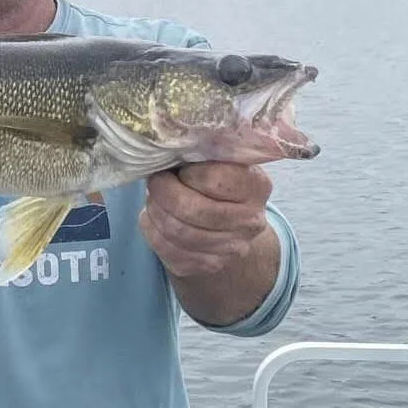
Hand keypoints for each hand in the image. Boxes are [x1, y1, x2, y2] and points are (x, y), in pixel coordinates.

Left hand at [138, 163, 271, 278]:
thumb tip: (167, 142)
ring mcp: (232, 248)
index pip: (212, 178)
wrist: (226, 225)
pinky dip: (151, 228)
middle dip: (163, 191)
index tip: (177, 166)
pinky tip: (155, 217)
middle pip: (192, 209)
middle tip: (155, 180)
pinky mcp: (207, 265)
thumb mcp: (216, 160)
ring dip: (155, 209)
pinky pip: (166, 247)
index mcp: (256, 185)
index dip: (185, 172)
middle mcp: (251, 221)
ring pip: (176, 230)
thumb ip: (202, 151)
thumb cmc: (213, 181)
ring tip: (155, 198)